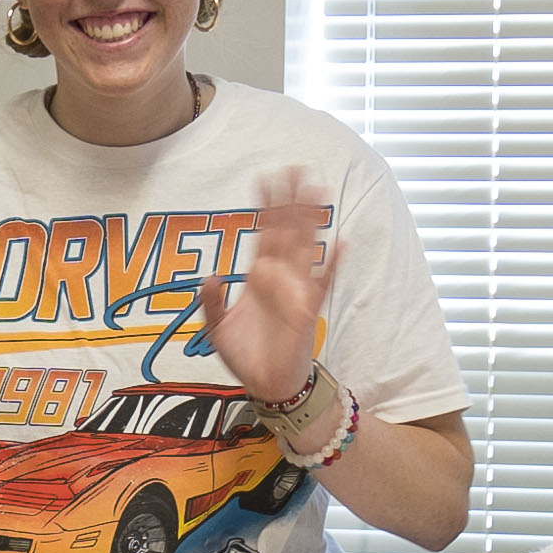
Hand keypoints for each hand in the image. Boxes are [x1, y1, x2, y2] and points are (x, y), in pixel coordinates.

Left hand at [207, 161, 333, 410]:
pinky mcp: (307, 311)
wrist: (266, 385)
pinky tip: (341, 244)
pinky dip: (332, 265)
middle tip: (295, 168)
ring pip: (305, 247)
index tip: (265, 177)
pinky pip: (323, 284)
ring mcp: (295, 291)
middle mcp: (278, 278)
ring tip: (317, 191)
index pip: (263, 232)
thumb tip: (211, 276)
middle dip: (290, 200)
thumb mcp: (216, 328)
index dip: (264, 207)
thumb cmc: (246, 356)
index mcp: (258, 277)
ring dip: (311, 220)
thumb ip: (211, 302)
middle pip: (287, 230)